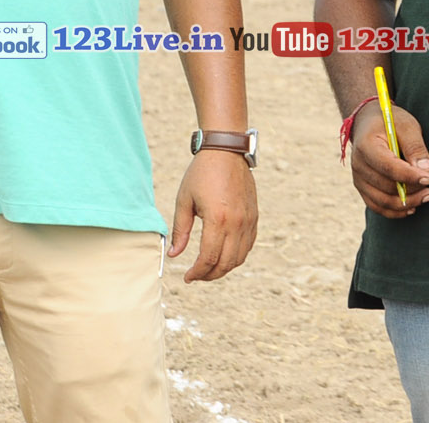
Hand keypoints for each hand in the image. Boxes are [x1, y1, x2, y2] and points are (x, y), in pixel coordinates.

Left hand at [167, 149, 257, 282]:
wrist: (226, 151)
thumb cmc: (201, 173)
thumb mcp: (184, 200)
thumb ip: (179, 230)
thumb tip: (174, 255)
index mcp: (217, 219)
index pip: (209, 258)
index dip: (197, 273)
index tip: (187, 277)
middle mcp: (236, 223)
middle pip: (226, 263)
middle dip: (210, 275)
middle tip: (196, 276)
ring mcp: (248, 220)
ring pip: (239, 257)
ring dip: (224, 268)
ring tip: (208, 268)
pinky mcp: (254, 217)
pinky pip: (248, 245)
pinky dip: (237, 256)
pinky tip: (224, 254)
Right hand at [349, 101, 428, 218]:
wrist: (368, 123)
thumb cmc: (390, 122)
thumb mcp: (406, 126)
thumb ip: (416, 148)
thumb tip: (428, 171)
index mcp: (366, 145)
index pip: (388, 166)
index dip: (409, 176)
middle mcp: (358, 164)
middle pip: (386, 186)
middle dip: (412, 189)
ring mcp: (358, 178)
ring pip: (382, 201)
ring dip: (407, 203)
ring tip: (427, 195)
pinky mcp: (362, 188)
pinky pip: (377, 206)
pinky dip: (395, 211)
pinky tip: (412, 207)